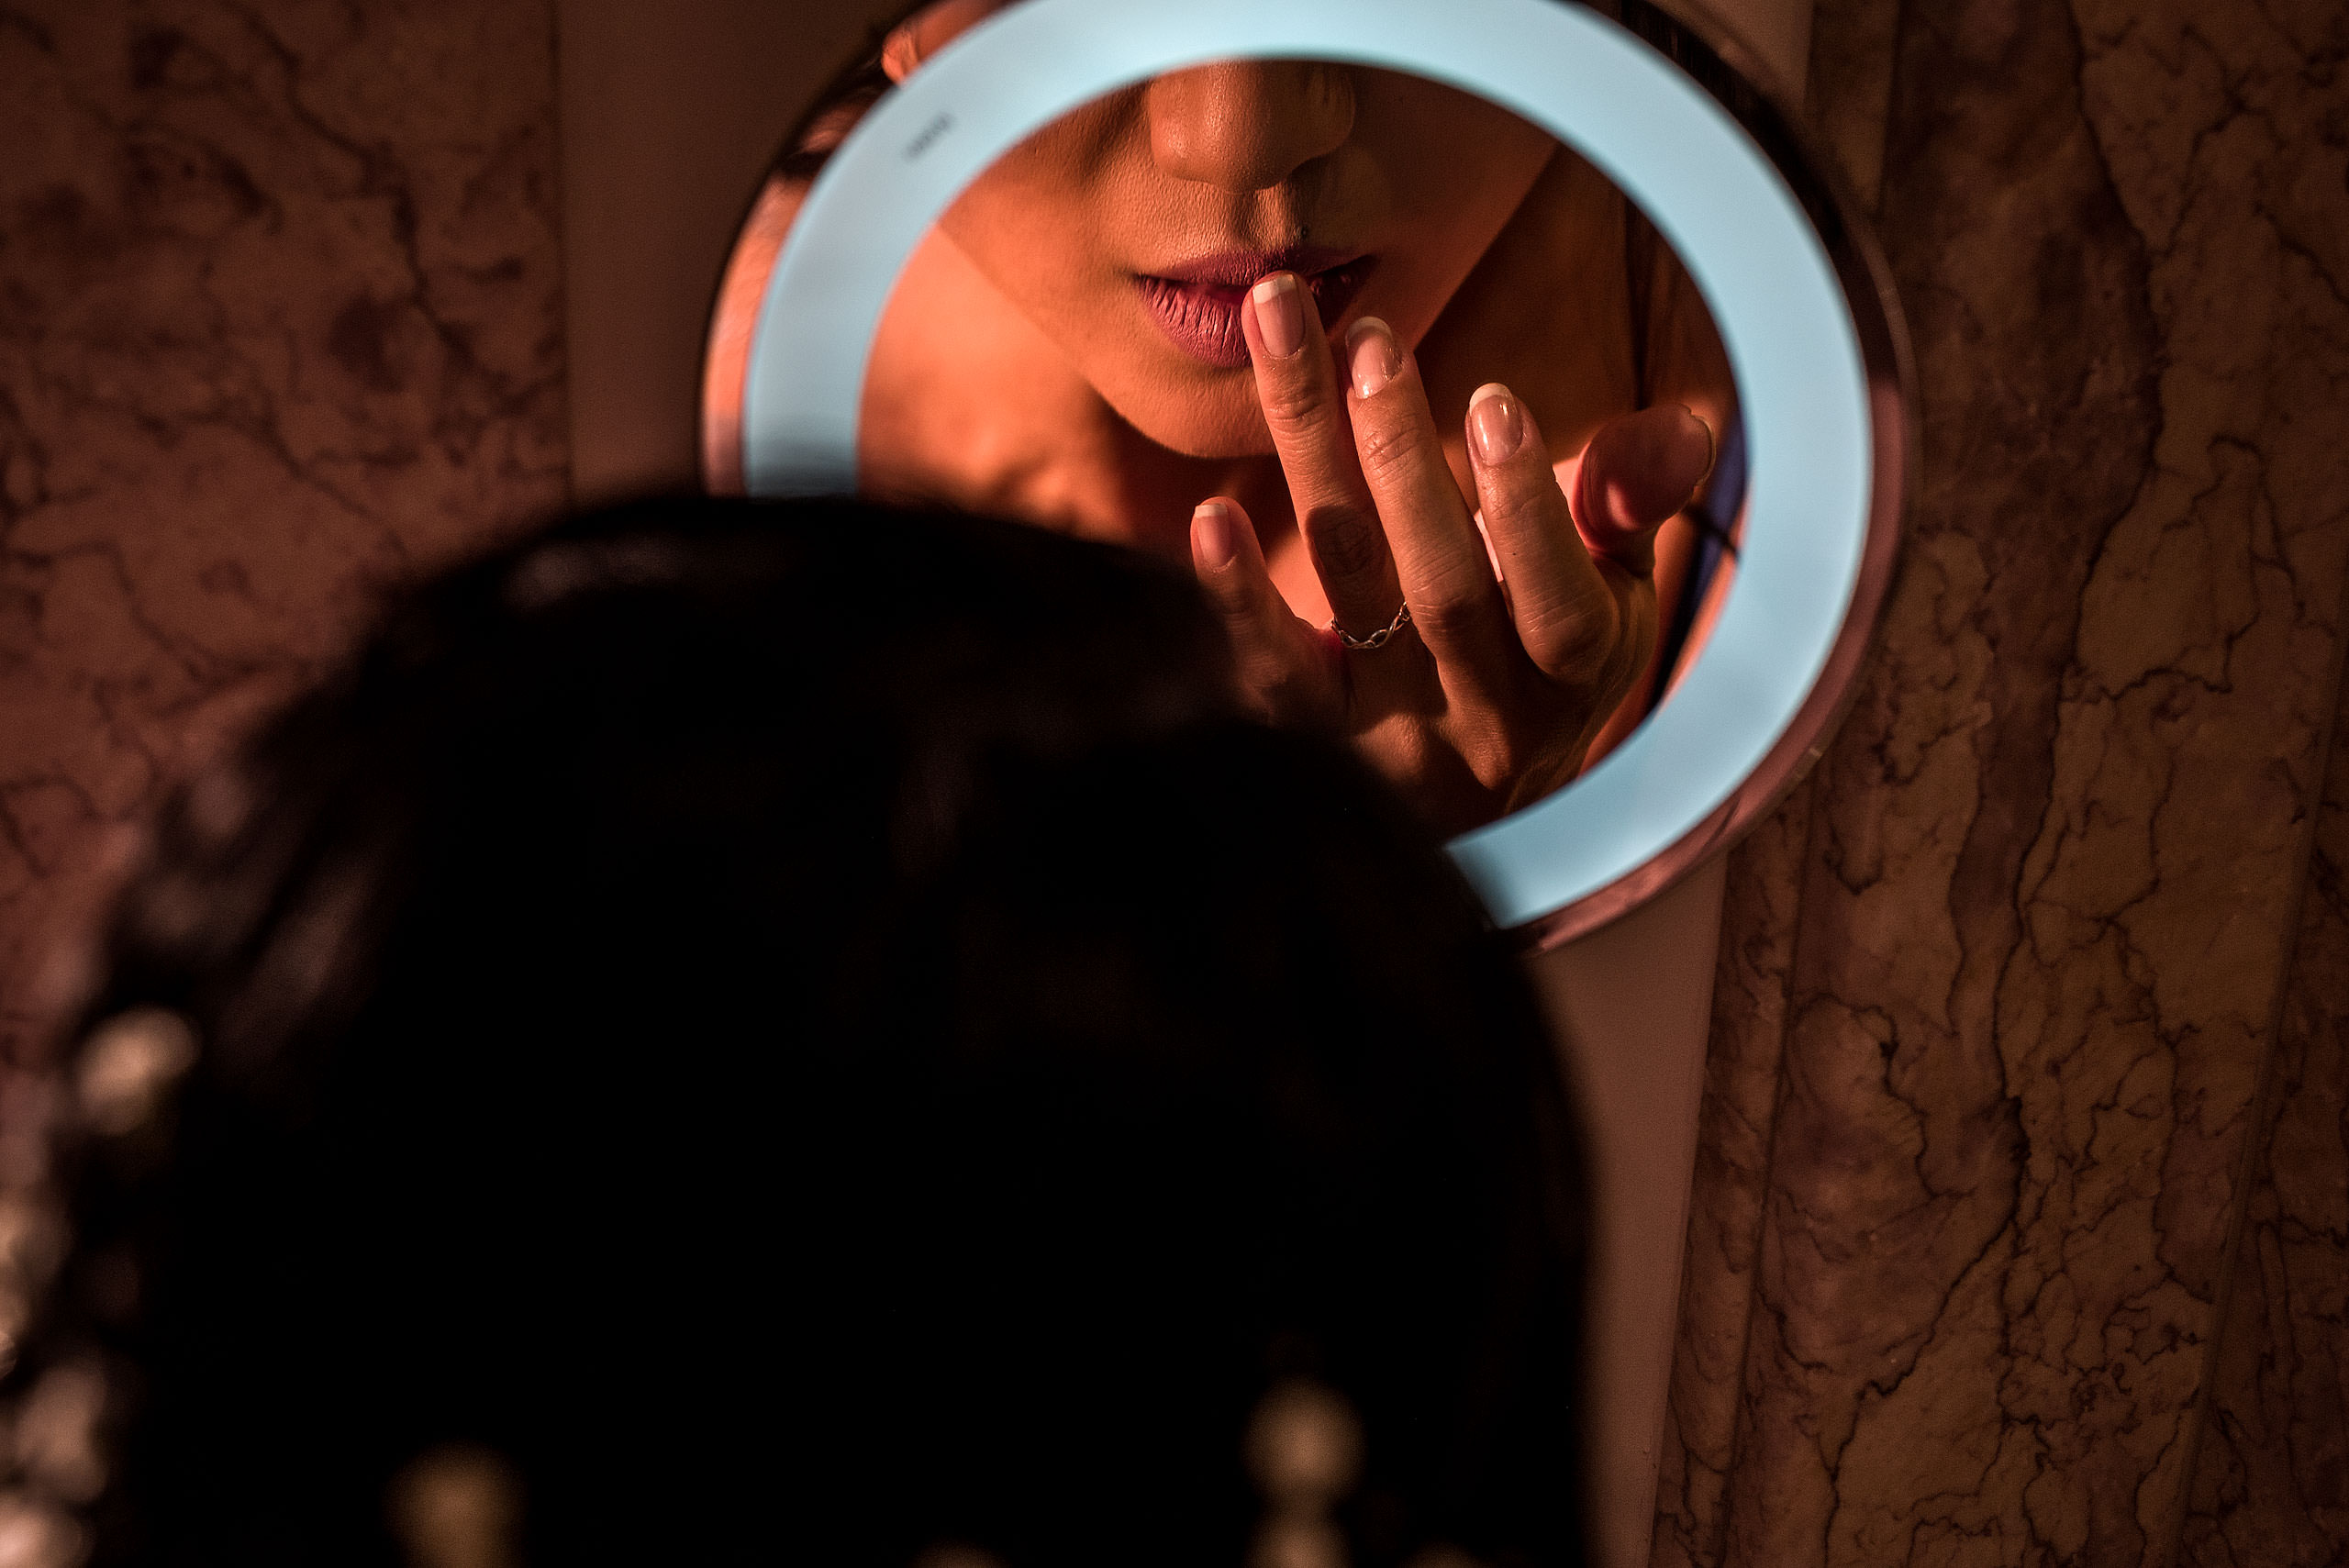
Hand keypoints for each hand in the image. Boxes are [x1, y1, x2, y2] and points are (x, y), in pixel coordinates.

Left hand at [1188, 272, 1714, 833]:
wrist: (1463, 794)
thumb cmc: (1538, 650)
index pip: (1559, 606)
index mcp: (1572, 680)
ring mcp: (1391, 740)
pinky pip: (1272, 676)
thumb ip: (1634, 505)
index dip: (1529, 508)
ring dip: (1315, 457)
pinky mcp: (1310, 743)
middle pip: (1442, 589)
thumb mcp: (1611, 591)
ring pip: (1350, 591)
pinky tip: (1211, 517)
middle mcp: (1483, 721)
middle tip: (1371, 342)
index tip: (1492, 399)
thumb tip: (1683, 431)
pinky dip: (1239, 599)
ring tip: (1283, 336)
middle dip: (1404, 458)